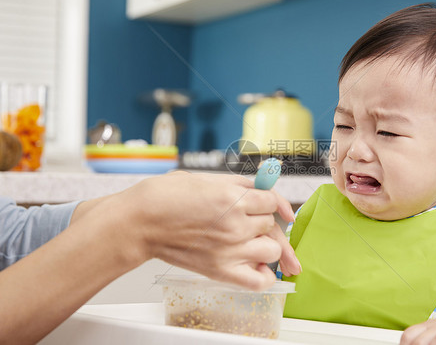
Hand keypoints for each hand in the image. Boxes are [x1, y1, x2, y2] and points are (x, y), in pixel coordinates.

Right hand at [115, 171, 300, 289]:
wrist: (140, 221)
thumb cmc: (166, 196)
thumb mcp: (207, 178)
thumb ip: (240, 184)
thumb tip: (263, 188)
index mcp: (233, 199)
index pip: (272, 201)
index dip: (269, 201)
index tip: (267, 204)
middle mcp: (235, 226)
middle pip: (271, 225)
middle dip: (261, 219)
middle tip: (246, 218)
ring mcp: (229, 250)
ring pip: (271, 250)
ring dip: (264, 244)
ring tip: (248, 239)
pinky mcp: (219, 271)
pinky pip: (258, 281)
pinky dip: (264, 275)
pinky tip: (259, 266)